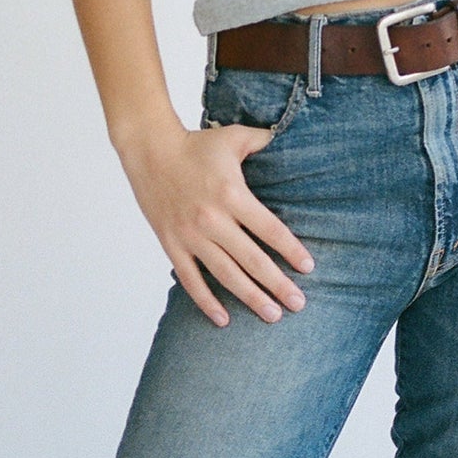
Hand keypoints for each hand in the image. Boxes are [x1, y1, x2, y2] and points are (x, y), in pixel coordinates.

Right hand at [117, 118, 316, 326]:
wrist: (149, 150)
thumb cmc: (195, 144)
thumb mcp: (234, 138)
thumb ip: (265, 140)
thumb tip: (291, 137)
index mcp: (231, 194)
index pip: (269, 229)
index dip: (291, 250)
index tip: (308, 268)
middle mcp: (212, 219)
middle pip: (251, 259)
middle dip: (277, 284)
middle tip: (298, 304)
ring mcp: (190, 235)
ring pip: (225, 274)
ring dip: (250, 297)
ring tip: (272, 315)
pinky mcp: (171, 244)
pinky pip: (190, 279)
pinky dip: (206, 301)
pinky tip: (223, 319)